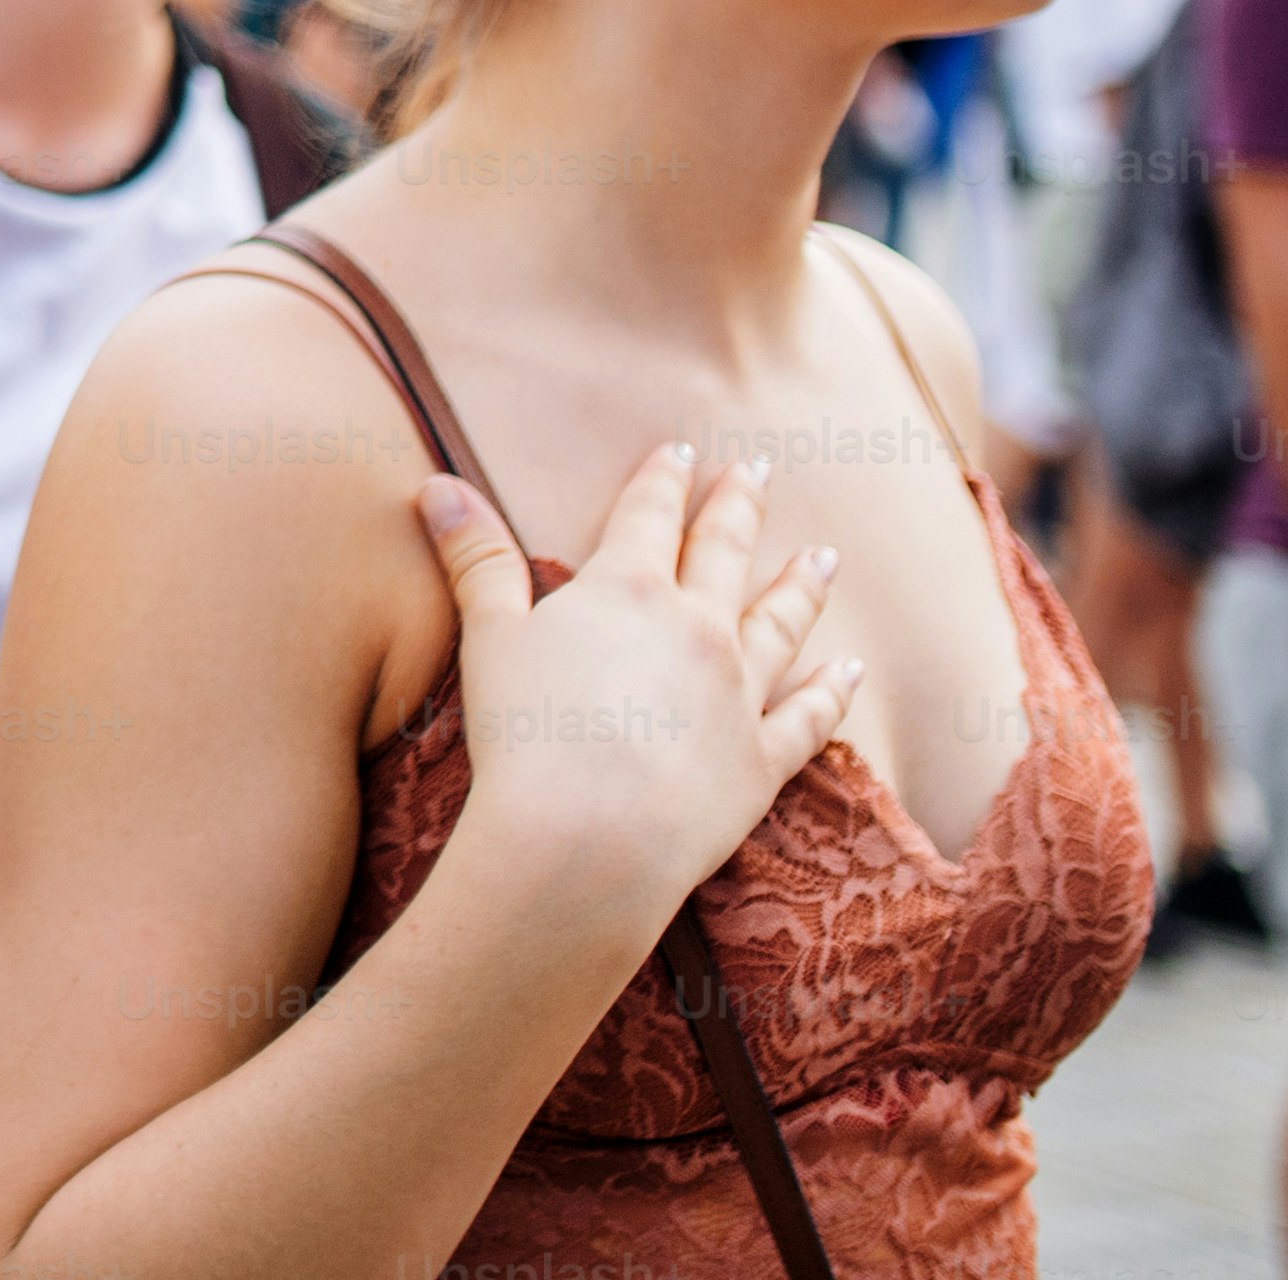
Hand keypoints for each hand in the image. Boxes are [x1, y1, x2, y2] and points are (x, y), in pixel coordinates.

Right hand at [422, 441, 854, 942]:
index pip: (648, 515)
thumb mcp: (488, 635)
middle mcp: (697, 627)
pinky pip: (810, 716)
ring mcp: (740, 692)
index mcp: (628, 589)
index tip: (682, 449)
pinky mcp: (763, 759)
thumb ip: (475, 557)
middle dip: (739, 507)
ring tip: (825, 556)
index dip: (663, 479)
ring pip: (781, 623)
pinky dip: (833, 691)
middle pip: (723, 552)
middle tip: (760, 470)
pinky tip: (850, 670)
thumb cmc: (527, 733)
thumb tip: (436, 483)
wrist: (589, 838)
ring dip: (801, 586)